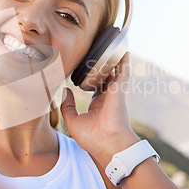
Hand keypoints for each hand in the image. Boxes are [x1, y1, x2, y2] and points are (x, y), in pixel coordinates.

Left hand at [60, 52, 139, 167]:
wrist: (108, 144)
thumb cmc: (92, 138)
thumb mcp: (73, 122)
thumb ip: (67, 106)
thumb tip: (65, 90)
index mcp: (98, 105)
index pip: (94, 87)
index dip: (89, 78)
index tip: (82, 70)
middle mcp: (108, 97)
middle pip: (105, 77)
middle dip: (102, 66)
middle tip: (96, 52)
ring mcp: (115, 93)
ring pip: (114, 72)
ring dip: (113, 60)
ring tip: (110, 45)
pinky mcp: (120, 90)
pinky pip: (123, 72)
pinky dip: (123, 61)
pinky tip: (122, 50)